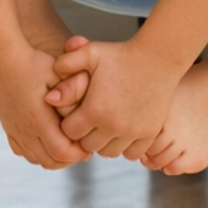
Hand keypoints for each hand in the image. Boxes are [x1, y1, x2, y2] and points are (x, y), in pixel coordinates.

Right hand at [0, 40, 90, 170]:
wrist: (2, 57)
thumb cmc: (34, 63)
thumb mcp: (59, 73)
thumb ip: (75, 89)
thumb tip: (86, 112)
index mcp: (39, 119)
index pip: (62, 152)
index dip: (79, 153)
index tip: (89, 146)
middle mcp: (25, 129)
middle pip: (50, 161)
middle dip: (69, 159)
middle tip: (82, 148)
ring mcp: (14, 129)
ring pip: (36, 159)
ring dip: (53, 158)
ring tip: (67, 146)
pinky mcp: (8, 127)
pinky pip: (23, 152)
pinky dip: (37, 153)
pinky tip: (46, 142)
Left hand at [46, 35, 181, 160]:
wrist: (158, 58)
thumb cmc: (121, 54)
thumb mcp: (90, 53)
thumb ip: (66, 65)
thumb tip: (50, 96)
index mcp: (94, 110)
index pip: (69, 133)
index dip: (68, 125)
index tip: (74, 114)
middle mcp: (113, 126)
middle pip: (87, 146)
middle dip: (84, 136)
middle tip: (87, 122)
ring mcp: (132, 132)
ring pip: (109, 152)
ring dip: (103, 143)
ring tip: (103, 128)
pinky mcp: (149, 134)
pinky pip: (131, 154)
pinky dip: (124, 147)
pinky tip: (121, 132)